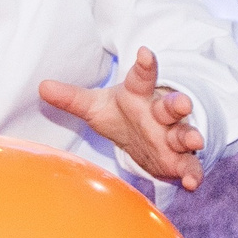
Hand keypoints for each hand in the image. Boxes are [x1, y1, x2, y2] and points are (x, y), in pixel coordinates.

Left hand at [41, 48, 205, 191]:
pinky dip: (193, 174)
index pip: (142, 77)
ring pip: (184, 133)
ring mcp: (173, 136)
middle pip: (171, 105)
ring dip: (190, 136)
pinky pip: (189, 166)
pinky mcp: (180, 160)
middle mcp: (160, 113)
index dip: (145, 65)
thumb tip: (42, 86)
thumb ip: (72, 99)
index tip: (145, 53)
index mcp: (139, 95)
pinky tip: (192, 183)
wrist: (147, 139)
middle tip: (182, 103)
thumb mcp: (97, 106)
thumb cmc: (123, 116)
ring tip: (195, 140)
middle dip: (177, 104)